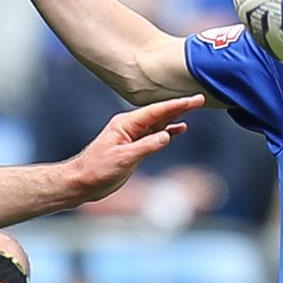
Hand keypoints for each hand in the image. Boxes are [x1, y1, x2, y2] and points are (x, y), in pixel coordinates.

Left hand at [66, 95, 200, 203]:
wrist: (82, 182)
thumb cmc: (97, 170)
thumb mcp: (123, 158)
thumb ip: (146, 146)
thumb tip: (167, 136)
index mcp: (126, 124)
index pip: (156, 112)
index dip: (177, 105)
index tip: (193, 100)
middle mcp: (130, 127)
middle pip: (160, 114)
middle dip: (180, 106)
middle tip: (200, 99)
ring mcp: (132, 136)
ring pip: (158, 123)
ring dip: (175, 116)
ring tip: (193, 109)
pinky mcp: (133, 147)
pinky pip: (154, 135)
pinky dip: (168, 131)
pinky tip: (179, 129)